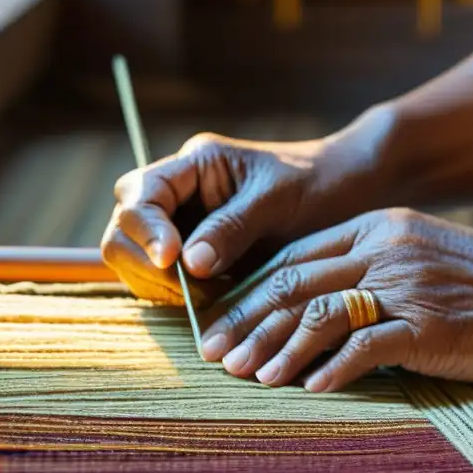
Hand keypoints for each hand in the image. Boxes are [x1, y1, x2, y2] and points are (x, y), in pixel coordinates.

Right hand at [100, 130, 372, 303]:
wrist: (348, 195)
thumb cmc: (318, 185)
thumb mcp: (277, 201)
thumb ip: (232, 227)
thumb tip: (187, 263)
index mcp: (194, 166)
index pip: (139, 194)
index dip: (146, 229)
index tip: (172, 260)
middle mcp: (180, 195)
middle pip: (125, 229)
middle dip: (145, 264)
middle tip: (189, 292)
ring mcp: (184, 227)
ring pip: (138, 260)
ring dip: (161, 286)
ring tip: (207, 300)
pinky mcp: (197, 259)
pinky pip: (166, 282)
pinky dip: (178, 298)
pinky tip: (209, 306)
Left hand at [202, 208, 472, 391]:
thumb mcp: (418, 252)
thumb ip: (369, 266)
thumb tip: (314, 302)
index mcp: (376, 228)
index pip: (294, 258)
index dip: (250, 292)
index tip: (222, 322)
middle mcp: (384, 251)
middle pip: (295, 285)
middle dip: (248, 322)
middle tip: (215, 354)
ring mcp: (405, 287)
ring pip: (319, 314)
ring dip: (279, 349)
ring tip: (250, 377)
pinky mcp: (427, 325)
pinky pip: (365, 347)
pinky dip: (332, 369)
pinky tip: (309, 388)